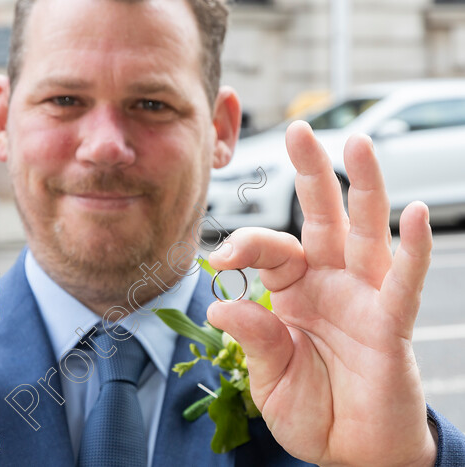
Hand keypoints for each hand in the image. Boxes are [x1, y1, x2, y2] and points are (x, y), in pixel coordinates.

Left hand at [207, 121, 436, 465]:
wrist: (351, 453)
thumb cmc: (311, 411)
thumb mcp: (268, 378)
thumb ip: (253, 340)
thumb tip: (220, 306)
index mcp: (294, 291)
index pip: (270, 250)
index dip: (244, 247)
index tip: (218, 259)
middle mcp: (330, 282)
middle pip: (322, 217)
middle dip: (311, 173)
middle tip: (299, 130)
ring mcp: (363, 297)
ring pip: (365, 232)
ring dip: (362, 188)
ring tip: (357, 143)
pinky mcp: (392, 323)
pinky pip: (405, 280)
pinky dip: (413, 248)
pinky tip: (415, 213)